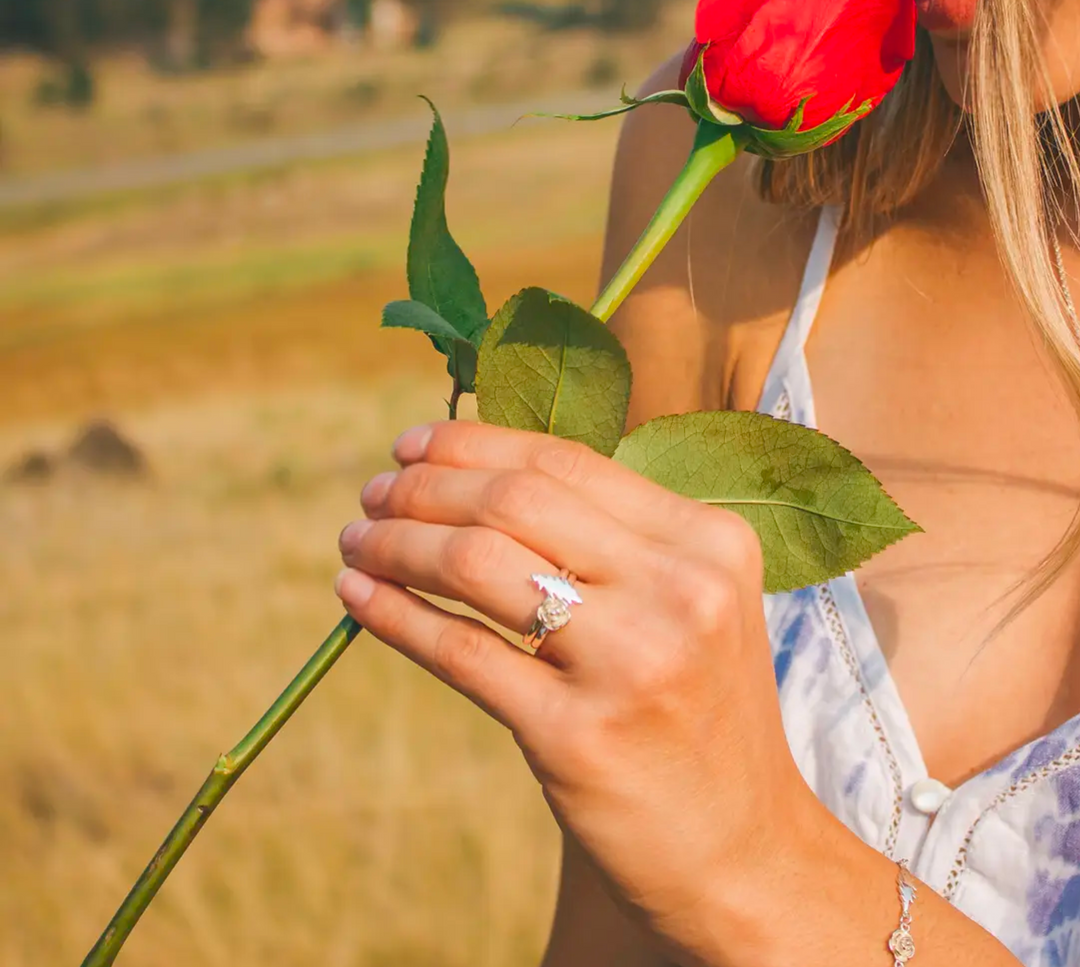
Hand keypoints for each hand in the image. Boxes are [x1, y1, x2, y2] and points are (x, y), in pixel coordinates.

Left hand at [336, 421, 828, 962]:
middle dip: (423, 487)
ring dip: (396, 543)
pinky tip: (358, 596)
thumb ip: (609, 537)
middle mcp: (678, 590)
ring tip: (356, 542)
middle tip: (373, 493)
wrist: (741, 852)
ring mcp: (630, 663)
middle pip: (513, 501)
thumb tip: (477, 475)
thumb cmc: (696, 711)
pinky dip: (394, 614)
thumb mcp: (688, 603)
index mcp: (706, 542)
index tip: (412, 444)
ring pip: (476, 563)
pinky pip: (460, 652)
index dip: (473, 444)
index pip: (564, 462)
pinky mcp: (576, 737)